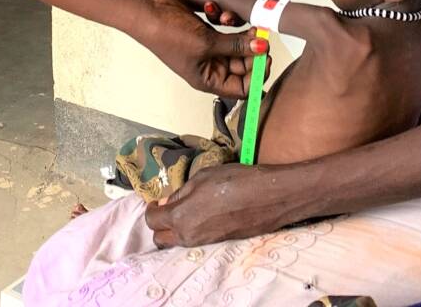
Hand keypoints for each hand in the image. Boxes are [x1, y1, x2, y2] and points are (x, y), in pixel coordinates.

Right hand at [136, 0, 268, 98]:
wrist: (148, 9)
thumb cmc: (167, 34)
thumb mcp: (207, 43)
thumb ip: (236, 46)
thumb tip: (262, 49)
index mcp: (209, 80)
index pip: (243, 88)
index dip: (258, 75)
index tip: (266, 56)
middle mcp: (210, 68)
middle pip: (244, 68)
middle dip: (255, 53)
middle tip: (262, 36)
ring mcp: (209, 50)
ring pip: (238, 48)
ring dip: (245, 37)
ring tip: (251, 25)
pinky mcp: (208, 33)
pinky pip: (229, 32)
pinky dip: (232, 25)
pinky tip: (227, 15)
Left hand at [145, 163, 299, 247]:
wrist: (269, 197)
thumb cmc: (235, 181)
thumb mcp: (203, 177)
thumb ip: (181, 192)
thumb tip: (167, 202)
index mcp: (180, 217)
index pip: (152, 219)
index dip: (151, 207)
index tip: (157, 200)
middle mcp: (188, 235)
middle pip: (160, 238)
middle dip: (159, 224)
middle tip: (169, 207)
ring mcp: (203, 242)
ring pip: (177, 242)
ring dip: (175, 229)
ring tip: (187, 210)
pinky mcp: (217, 244)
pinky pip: (194, 241)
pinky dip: (192, 231)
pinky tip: (204, 215)